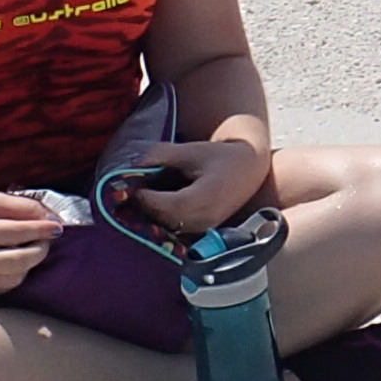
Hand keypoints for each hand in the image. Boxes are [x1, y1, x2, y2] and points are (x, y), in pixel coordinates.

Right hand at [0, 190, 66, 297]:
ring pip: (16, 276)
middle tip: (46, 239)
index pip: (15, 232)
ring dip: (30, 262)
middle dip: (40, 249)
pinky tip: (11, 260)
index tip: (57, 227)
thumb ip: (19, 206)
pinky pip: (7, 286)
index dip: (41, 229)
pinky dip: (17, 273)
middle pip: (19, 260)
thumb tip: (50, 218)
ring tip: (28, 247)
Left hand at [107, 137, 274, 237]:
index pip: (169, 206)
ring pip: (170, 229)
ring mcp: (206, 228)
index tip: (133, 188)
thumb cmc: (221, 157)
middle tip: (130, 195)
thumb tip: (135, 164)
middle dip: (146, 209)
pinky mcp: (204, 231)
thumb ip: (162, 155)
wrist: (249, 168)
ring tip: (141, 201)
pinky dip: (163, 221)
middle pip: (166, 221)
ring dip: (153, 217)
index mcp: (206, 196)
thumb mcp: (192, 150)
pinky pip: (178, 231)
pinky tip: (156, 208)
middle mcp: (207, 217)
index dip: (147, 200)